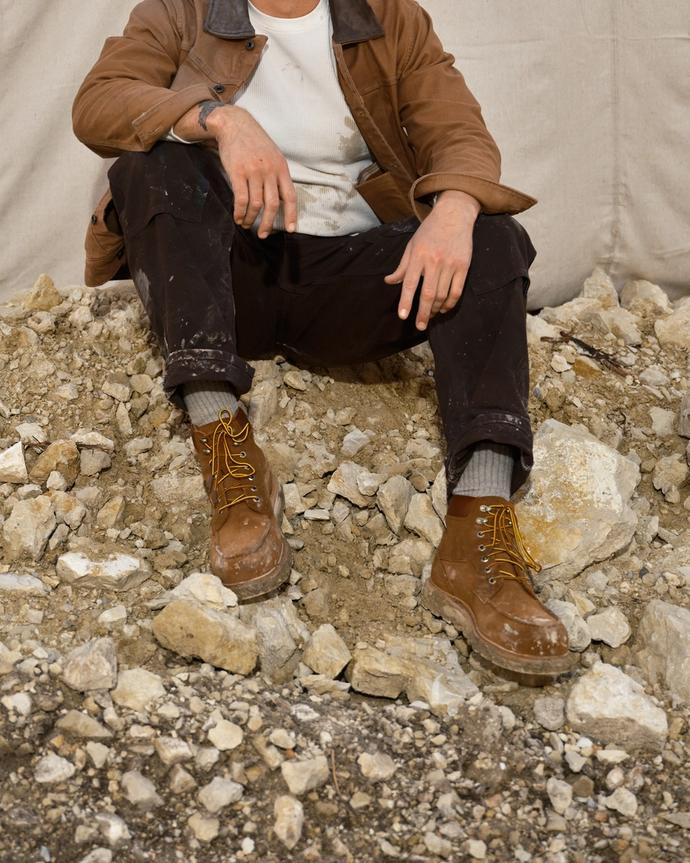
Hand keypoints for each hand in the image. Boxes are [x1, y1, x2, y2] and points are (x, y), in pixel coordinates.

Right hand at [207, 106, 297, 237]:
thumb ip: (277, 175)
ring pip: (256, 205)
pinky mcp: (238, 172)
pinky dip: (240, 212)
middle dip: (268, 224)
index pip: (290, 196)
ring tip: (246, 224)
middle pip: (273, 205)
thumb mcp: (273, 155)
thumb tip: (280, 199)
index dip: (291, 215)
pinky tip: (238, 217)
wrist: (234, 124)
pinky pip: (240, 199)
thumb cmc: (254, 142)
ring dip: (251, 219)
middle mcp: (270, 171)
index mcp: (281, 168)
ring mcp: (254, 171)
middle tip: (263, 234)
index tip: (290, 230)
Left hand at [384, 191, 479, 329]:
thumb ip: (402, 266)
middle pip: (428, 294)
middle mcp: (434, 261)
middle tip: (419, 326)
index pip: (410, 284)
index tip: (403, 316)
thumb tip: (389, 281)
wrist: (454, 215)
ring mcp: (450, 264)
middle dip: (423, 313)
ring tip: (430, 315)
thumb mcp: (411, 245)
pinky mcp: (463, 266)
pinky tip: (444, 308)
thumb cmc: (429, 231)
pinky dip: (450, 303)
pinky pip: (457, 291)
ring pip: (443, 295)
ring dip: (436, 309)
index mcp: (418, 256)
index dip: (406, 301)